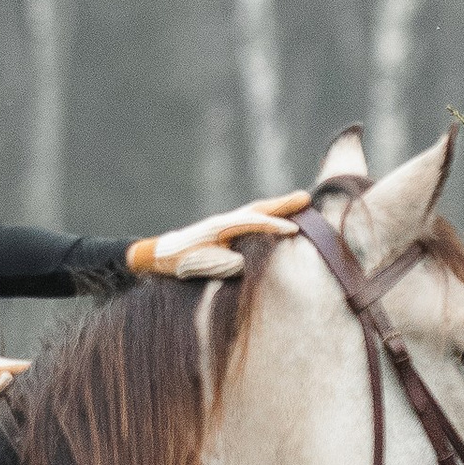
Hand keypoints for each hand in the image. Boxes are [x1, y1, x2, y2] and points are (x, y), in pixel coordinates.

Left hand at [129, 192, 311, 279]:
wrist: (157, 256)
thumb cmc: (177, 262)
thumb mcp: (200, 266)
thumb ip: (223, 264)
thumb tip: (244, 263)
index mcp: (219, 227)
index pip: (253, 223)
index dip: (274, 226)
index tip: (295, 230)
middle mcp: (223, 220)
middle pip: (258, 209)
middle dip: (283, 204)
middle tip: (306, 198)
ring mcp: (223, 223)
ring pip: (254, 211)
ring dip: (276, 207)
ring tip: (299, 203)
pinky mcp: (222, 230)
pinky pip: (249, 219)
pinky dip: (265, 216)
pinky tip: (275, 219)